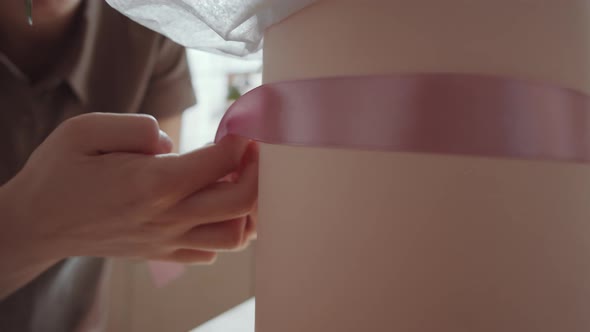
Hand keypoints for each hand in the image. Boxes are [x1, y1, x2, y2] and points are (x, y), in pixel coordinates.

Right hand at [0, 113, 257, 264]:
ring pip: (235, 236)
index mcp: (153, 183)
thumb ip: (137, 129)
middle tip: (255, 151)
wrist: (37, 224)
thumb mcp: (84, 131)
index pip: (222, 161)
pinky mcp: (163, 254)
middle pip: (242, 202)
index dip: (242, 139)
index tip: (245, 124)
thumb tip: (171, 142)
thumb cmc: (59, 173)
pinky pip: (212, 252)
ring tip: (239, 181)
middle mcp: (167, 217)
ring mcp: (168, 240)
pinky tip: (215, 207)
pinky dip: (227, 231)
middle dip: (260, 172)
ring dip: (249, 208)